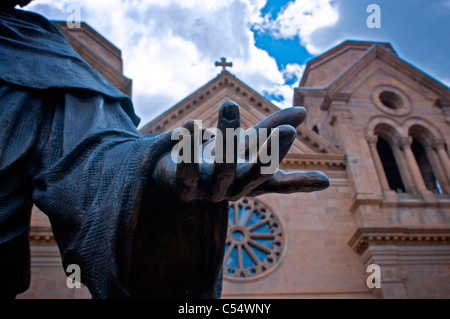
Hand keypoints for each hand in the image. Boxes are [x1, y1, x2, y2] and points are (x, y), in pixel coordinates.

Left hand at [151, 101, 329, 201]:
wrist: (174, 173)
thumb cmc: (216, 158)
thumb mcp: (246, 142)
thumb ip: (271, 127)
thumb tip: (304, 112)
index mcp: (249, 179)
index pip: (273, 172)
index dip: (288, 163)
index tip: (301, 144)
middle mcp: (233, 188)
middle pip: (255, 175)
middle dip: (270, 152)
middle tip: (287, 130)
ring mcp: (209, 191)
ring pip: (223, 169)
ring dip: (227, 137)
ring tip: (230, 104)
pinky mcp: (183, 189)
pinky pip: (187, 172)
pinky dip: (189, 147)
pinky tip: (191, 123)